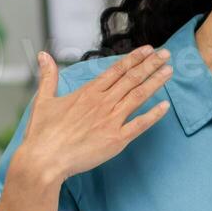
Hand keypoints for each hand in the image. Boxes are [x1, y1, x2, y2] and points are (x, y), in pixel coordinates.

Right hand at [8, 46, 172, 188]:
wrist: (44, 160)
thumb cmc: (42, 134)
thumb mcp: (44, 100)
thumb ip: (48, 76)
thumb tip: (43, 55)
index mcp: (87, 92)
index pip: (116, 70)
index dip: (134, 59)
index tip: (148, 49)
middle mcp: (102, 102)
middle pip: (131, 79)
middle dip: (151, 64)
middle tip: (166, 54)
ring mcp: (111, 120)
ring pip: (138, 96)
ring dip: (155, 82)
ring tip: (169, 71)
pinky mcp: (116, 139)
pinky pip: (139, 124)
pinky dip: (154, 115)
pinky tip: (166, 106)